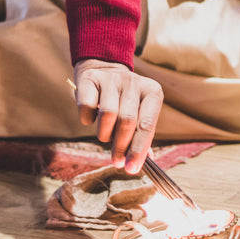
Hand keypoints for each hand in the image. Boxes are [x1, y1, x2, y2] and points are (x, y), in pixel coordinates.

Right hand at [72, 59, 163, 173]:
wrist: (103, 69)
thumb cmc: (125, 100)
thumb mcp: (140, 111)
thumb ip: (142, 135)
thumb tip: (144, 163)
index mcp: (152, 92)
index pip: (147, 125)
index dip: (139, 149)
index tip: (131, 169)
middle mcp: (133, 82)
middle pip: (127, 121)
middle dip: (121, 147)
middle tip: (117, 161)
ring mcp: (111, 78)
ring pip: (107, 115)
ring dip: (105, 133)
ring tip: (105, 135)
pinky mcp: (90, 79)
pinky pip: (87, 107)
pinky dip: (87, 119)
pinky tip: (91, 118)